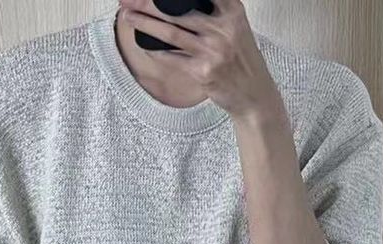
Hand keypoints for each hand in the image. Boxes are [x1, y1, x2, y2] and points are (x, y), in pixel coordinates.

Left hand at [117, 0, 279, 121]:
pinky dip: (156, 51)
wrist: (254, 96)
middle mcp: (223, 28)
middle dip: (148, 3)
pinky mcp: (203, 72)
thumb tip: (179, 3)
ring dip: (145, 23)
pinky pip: (172, 58)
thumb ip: (217, 10)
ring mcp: (213, 51)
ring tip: (127, 16)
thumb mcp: (236, 27)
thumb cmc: (242, 60)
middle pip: (177, 10)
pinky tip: (144, 44)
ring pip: (170, 32)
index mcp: (232, 11)